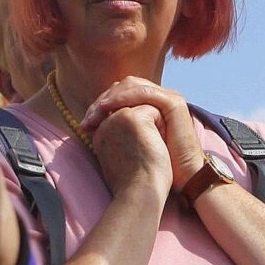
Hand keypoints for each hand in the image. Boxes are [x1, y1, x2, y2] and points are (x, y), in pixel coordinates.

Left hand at [84, 78, 206, 183]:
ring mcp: (169, 98)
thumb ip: (117, 130)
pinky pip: (144, 92)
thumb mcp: (131, 142)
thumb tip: (89, 125)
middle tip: (87, 117)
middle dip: (103, 99)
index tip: (85, 123)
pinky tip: (108, 107)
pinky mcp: (174, 103)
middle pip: (125, 86)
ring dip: (110, 97)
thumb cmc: (155, 167)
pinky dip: (124, 97)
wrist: (180, 179)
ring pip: (132, 85)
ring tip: (95, 111)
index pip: (121, 93)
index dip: (101, 105)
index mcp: (150, 106)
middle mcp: (160, 98)